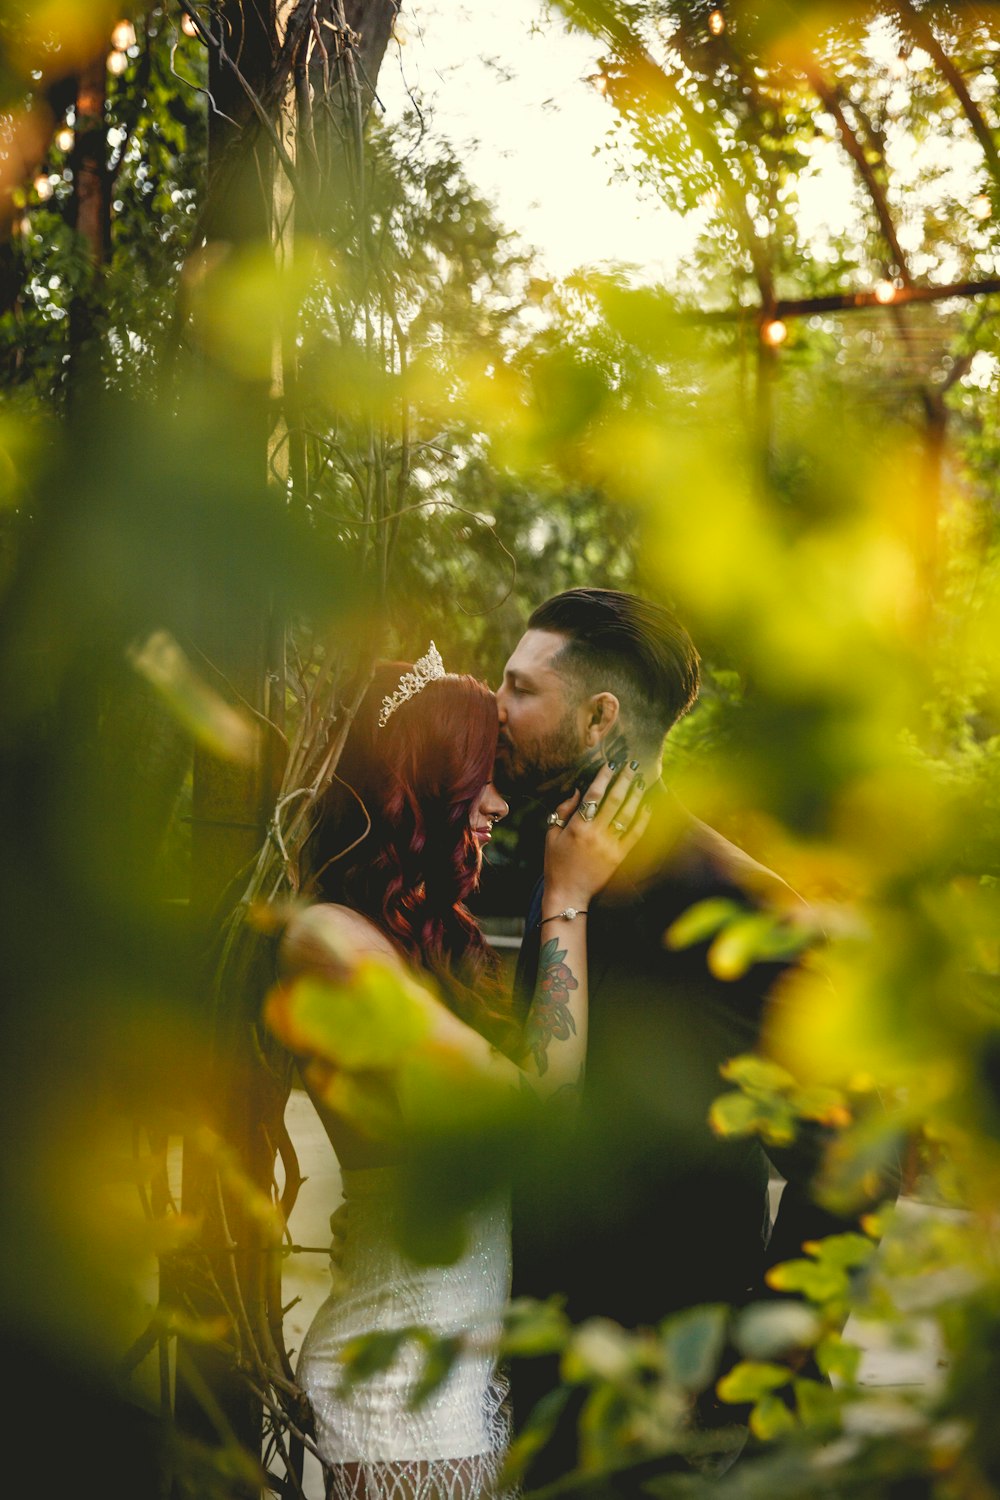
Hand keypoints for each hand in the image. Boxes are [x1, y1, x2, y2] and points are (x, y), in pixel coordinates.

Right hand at [543, 761, 650, 908]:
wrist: (568, 892)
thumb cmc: (556, 863)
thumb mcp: (551, 835)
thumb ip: (562, 811)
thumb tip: (577, 791)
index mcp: (577, 827)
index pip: (593, 796)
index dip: (603, 777)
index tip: (610, 764)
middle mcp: (595, 834)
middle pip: (614, 800)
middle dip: (624, 780)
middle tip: (631, 765)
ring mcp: (609, 846)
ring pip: (627, 815)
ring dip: (636, 796)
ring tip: (641, 781)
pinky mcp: (619, 857)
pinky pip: (635, 834)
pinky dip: (643, 819)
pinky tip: (648, 807)